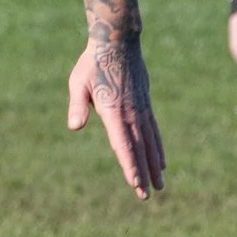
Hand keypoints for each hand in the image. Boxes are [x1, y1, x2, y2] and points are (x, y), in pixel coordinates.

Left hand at [67, 37, 164, 198]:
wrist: (117, 41)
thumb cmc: (92, 63)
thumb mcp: (78, 83)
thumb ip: (78, 106)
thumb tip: (74, 127)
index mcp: (113, 111)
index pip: (123, 145)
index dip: (129, 166)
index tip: (135, 184)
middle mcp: (130, 113)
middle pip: (139, 149)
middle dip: (142, 174)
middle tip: (147, 195)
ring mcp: (140, 110)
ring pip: (150, 143)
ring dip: (154, 165)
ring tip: (159, 184)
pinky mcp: (145, 105)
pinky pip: (154, 131)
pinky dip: (158, 148)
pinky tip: (161, 161)